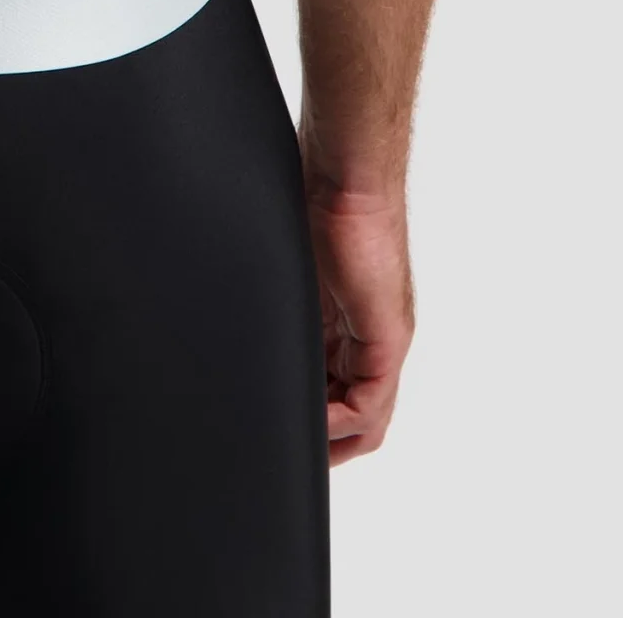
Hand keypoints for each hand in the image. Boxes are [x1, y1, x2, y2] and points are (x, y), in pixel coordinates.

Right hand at [303, 180, 414, 464]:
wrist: (343, 174)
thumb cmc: (312, 200)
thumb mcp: (289, 267)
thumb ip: (280, 300)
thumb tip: (235, 310)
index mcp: (345, 317)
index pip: (337, 385)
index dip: (312, 414)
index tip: (279, 423)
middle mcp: (370, 333)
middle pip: (355, 410)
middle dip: (324, 438)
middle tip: (287, 448)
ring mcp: (383, 336)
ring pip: (367, 415)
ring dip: (334, 437)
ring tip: (298, 444)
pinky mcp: (387, 336)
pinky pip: (371, 403)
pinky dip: (343, 422)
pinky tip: (313, 423)